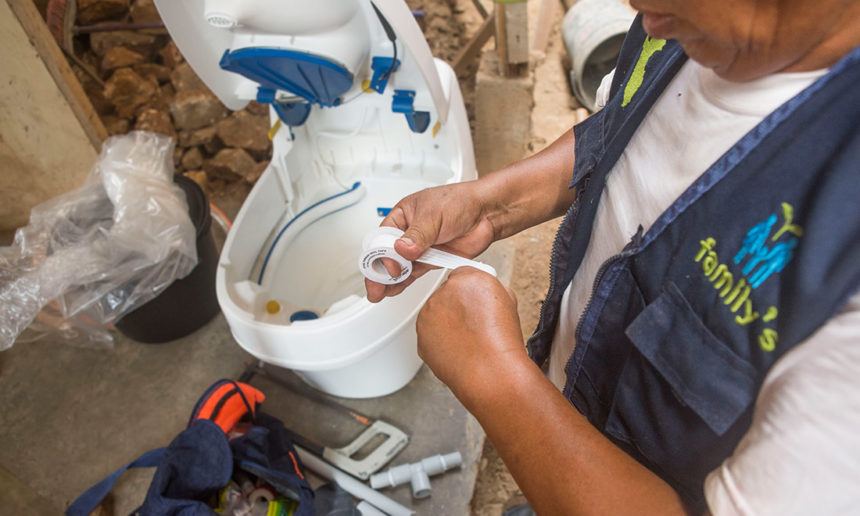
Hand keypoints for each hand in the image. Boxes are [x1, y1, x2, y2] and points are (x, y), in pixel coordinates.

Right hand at [365, 181, 495, 301]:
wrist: (487, 213)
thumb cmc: (461, 202)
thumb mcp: (433, 215)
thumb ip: (417, 235)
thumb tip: (402, 249)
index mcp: (402, 216)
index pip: (383, 237)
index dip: (381, 253)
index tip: (387, 266)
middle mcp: (408, 232)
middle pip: (387, 255)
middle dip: (380, 272)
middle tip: (375, 288)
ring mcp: (420, 248)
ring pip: (399, 266)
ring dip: (390, 280)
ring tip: (380, 294)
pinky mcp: (432, 259)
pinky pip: (414, 273)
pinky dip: (405, 282)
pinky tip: (395, 289)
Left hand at [416, 267, 525, 397]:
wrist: (491, 372)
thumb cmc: (502, 341)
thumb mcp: (508, 301)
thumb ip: (490, 290)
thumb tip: (484, 293)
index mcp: (466, 279)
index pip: (462, 275)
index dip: (471, 291)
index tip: (474, 300)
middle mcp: (443, 293)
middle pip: (446, 294)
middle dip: (457, 307)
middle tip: (474, 324)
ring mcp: (428, 315)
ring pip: (436, 315)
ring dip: (446, 324)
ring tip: (468, 340)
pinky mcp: (420, 337)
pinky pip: (430, 335)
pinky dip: (440, 341)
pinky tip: (458, 350)